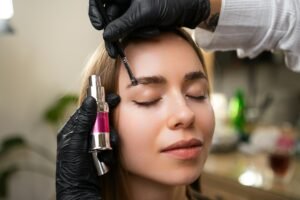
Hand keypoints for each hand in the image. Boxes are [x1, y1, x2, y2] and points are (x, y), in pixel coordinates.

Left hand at [56, 93, 119, 199]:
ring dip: (109, 142)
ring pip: (107, 133)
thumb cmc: (72, 169)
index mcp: (71, 130)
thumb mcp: (76, 143)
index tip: (113, 98)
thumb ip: (83, 121)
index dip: (100, 103)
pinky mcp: (99, 153)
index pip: (87, 110)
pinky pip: (110, 145)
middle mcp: (81, 135)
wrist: (80, 191)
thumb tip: (90, 100)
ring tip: (105, 152)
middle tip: (110, 134)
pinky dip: (110, 152)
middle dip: (107, 128)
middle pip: (99, 121)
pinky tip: (105, 160)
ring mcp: (91, 144)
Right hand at [88, 0, 209, 57]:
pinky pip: (134, 28)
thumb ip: (123, 24)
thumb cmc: (173, 1)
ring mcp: (135, 7)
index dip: (96, 12)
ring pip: (123, 24)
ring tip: (151, 31)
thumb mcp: (145, 13)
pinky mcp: (143, 17)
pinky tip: (155, 31)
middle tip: (115, 49)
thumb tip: (107, 35)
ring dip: (133, 33)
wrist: (194, 7)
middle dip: (116, 30)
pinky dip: (142, 33)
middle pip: (110, 15)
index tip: (100, 25)